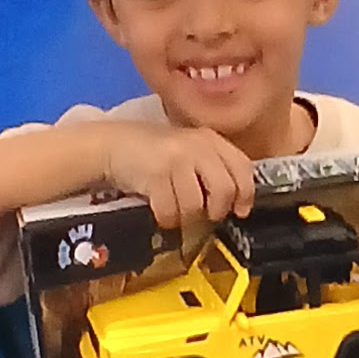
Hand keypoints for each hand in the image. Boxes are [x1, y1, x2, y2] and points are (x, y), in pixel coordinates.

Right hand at [100, 123, 254, 229]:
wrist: (113, 144)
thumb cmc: (155, 153)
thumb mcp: (189, 152)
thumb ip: (212, 169)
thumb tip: (235, 203)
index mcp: (210, 139)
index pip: (242, 167)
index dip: (245, 193)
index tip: (240, 210)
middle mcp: (197, 145)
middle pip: (224, 189)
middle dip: (217, 210)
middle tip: (205, 215)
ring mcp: (176, 158)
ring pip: (196, 204)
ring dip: (186, 217)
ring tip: (176, 211)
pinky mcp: (156, 173)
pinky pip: (170, 209)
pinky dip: (166, 218)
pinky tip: (161, 211)